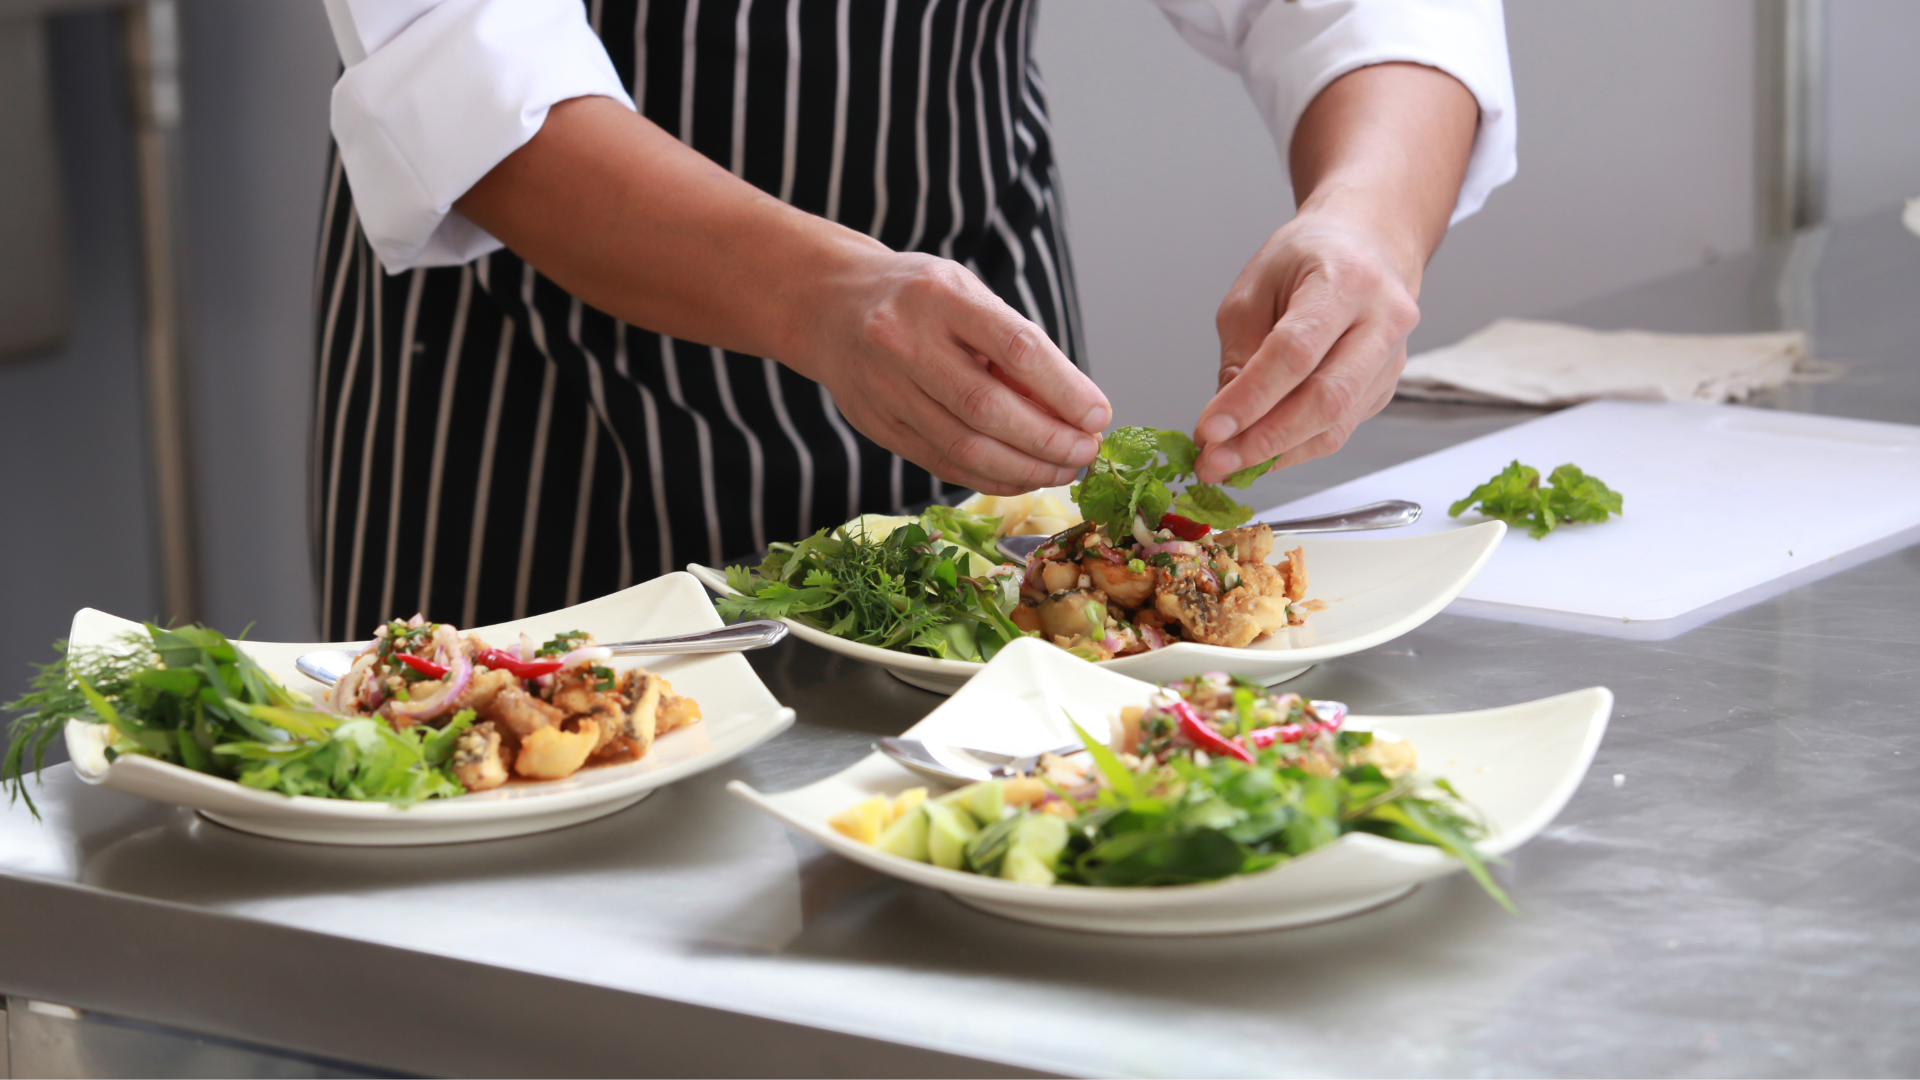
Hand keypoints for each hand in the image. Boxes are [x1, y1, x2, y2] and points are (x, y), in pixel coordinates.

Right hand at [794, 251, 1111, 495]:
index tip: (1098, 416)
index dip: (1064, 389)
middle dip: (1048, 440)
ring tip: (1064, 469)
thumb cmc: (918, 298)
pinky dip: (991, 477)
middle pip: (988, 407)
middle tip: (1087, 452)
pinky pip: (943, 464)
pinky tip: (1023, 477)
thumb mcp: (967, 294)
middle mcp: (906, 341)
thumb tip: (1074, 408)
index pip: (1015, 347)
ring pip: (964, 446)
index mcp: (941, 296)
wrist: (830, 306)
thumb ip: (1013, 344)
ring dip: (1025, 468)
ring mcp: (886, 388)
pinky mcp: (878, 426)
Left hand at [1191, 210, 1419, 482]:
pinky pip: (1338, 429)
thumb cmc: (1307, 259)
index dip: (1250, 397)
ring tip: (1227, 464)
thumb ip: (1240, 352)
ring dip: (1276, 454)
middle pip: (1326, 398)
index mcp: (1347, 280)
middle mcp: (1383, 320)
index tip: (1209, 430)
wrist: (1368, 245)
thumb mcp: (1255, 288)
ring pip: (1335, 424)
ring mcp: (1392, 359)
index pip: (1296, 352)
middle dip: (1264, 440)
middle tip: (1215, 463)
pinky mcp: (1385, 387)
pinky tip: (1258, 452)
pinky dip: (1294, 448)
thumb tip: (1223, 422)